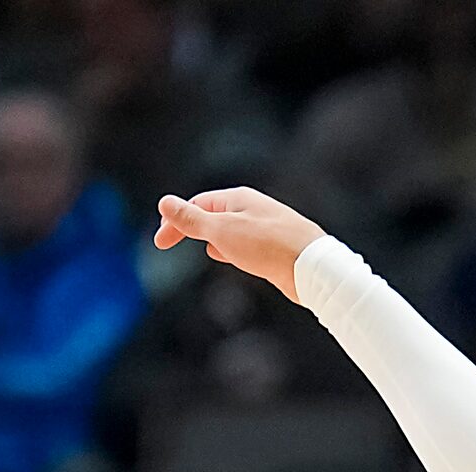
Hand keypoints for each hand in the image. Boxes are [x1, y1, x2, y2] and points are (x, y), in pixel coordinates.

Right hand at [154, 189, 326, 304]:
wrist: (314, 268)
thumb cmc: (270, 246)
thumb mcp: (223, 231)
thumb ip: (192, 219)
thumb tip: (164, 203)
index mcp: (238, 199)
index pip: (196, 205)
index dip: (175, 221)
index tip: (160, 243)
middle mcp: (253, 210)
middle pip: (212, 215)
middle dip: (190, 227)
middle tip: (169, 242)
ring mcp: (266, 229)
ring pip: (229, 230)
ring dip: (211, 238)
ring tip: (199, 246)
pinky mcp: (276, 249)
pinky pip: (245, 244)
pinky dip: (231, 249)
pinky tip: (228, 257)